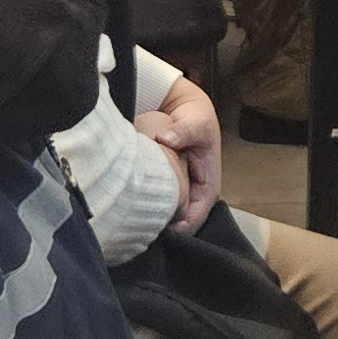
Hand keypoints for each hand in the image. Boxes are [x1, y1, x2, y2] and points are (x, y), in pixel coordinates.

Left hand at [143, 78, 225, 232]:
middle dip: (158, 224)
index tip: (150, 221)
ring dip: (149, 216)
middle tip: (134, 216)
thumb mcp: (197, 124)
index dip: (172, 227)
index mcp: (208, 191)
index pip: (191, 222)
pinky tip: (130, 198)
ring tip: (129, 208)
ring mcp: (182, 195)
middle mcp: (195, 197)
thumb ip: (184, 132)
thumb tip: (166, 139)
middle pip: (177, 225)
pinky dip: (144, 203)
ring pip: (166, 218)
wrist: (187, 110)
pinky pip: (156, 205)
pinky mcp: (169, 189)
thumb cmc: (197, 120)